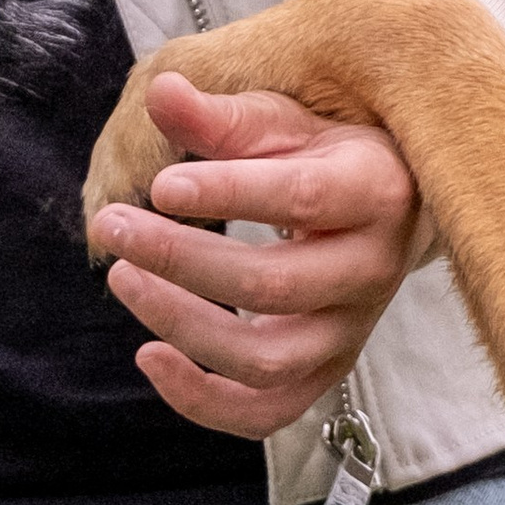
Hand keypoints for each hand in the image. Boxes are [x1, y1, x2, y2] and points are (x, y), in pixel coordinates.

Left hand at [85, 70, 420, 435]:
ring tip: (122, 277)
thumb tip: (161, 92)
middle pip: (274, 284)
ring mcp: (351, 331)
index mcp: (375, 191)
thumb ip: (223, 115)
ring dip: (181, 325)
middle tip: (112, 225)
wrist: (391, 209)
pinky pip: (267, 412)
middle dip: (180, 258)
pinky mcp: (326, 372)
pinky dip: (203, 400)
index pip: (301, 198)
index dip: (227, 194)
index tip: (159, 185)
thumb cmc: (326, 153)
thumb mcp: (286, 121)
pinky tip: (149, 355)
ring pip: (266, 359)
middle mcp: (373, 270)